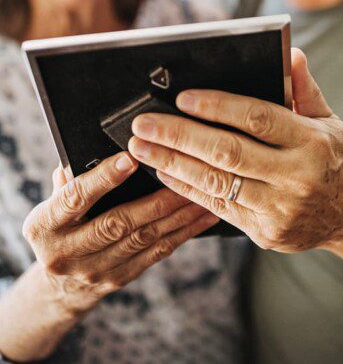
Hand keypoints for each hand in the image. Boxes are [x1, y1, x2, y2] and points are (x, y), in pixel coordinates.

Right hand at [22, 152, 218, 313]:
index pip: (75, 198)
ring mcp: (95, 270)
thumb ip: (70, 180)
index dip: (104, 178)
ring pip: (144, 238)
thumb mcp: (51, 205)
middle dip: (155, 200)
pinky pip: (157, 253)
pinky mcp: (120, 278)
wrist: (57, 286)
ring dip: (178, 215)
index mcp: (45, 226)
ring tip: (202, 194)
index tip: (131, 158)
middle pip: (117, 223)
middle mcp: (67, 252)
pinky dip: (183, 233)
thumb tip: (90, 150)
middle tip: (183, 177)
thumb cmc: (60, 228)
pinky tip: (203, 217)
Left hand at [128, 49, 342, 252]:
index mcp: (312, 141)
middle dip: (180, 136)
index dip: (218, 107)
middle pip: (228, 152)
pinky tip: (164, 172)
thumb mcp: (328, 120)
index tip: (182, 98)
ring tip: (142, 147)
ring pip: (217, 183)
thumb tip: (292, 54)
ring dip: (173, 163)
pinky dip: (187, 189)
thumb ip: (304, 89)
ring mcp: (281, 208)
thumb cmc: (331, 158)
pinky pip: (218, 208)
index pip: (258, 118)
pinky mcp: (266, 233)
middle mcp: (297, 175)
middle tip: (144, 123)